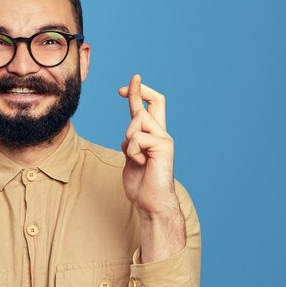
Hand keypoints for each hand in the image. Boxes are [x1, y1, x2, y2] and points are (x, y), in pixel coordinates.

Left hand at [119, 74, 177, 216]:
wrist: (151, 203)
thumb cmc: (141, 184)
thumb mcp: (131, 158)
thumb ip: (131, 144)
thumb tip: (127, 137)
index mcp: (154, 136)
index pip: (149, 107)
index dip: (139, 93)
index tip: (127, 84)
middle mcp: (162, 134)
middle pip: (154, 102)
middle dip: (137, 91)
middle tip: (121, 88)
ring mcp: (164, 139)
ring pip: (137, 121)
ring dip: (129, 138)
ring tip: (135, 157)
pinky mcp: (163, 146)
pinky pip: (137, 138)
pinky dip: (132, 151)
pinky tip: (139, 162)